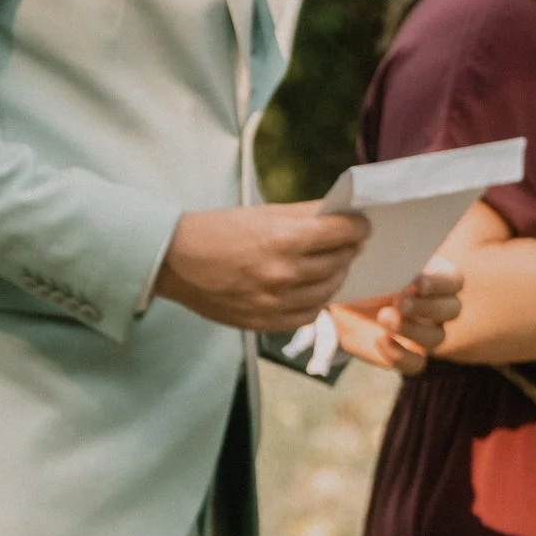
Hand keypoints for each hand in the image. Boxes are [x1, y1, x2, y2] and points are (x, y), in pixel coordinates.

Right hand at [154, 203, 369, 331]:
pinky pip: (309, 314)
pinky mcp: (267, 323)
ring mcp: (276, 302)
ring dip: (335, 275)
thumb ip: (306, 214)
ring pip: (329, 290)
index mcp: (284, 239)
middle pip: (340, 261)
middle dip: (348, 249)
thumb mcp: (263, 212)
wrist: (174, 261)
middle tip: (347, 243)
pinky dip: (316, 301)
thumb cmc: (218, 231)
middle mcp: (284, 273)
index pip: (343, 232)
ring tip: (330, 264)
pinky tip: (310, 288)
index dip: (358, 226)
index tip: (362, 224)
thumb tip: (343, 214)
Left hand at [332, 267, 462, 378]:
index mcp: (434, 278)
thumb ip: (386, 267)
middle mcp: (436, 307)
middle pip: (452, 309)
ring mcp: (424, 334)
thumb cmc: (359, 276)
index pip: (453, 281)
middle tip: (400, 301)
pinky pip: (415, 364)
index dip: (439, 282)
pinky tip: (379, 340)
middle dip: (426, 306)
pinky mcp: (407, 356)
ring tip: (384, 318)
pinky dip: (398, 355)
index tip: (417, 282)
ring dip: (412, 329)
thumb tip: (392, 270)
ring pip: (437, 337)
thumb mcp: (369, 267)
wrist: (338, 303)